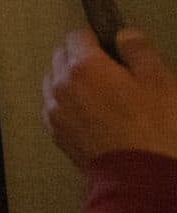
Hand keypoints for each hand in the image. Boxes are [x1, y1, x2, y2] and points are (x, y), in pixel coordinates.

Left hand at [42, 28, 176, 168]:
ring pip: (53, 82)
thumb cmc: (156, 127)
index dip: (95, 38)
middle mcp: (62, 85)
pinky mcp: (56, 134)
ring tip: (99, 92)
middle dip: (79, 57)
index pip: (77, 36)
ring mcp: (55, 111)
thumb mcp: (159, 80)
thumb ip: (138, 50)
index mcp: (85, 67)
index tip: (110, 48)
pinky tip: (89, 112)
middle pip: (60, 57)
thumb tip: (124, 35)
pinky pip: (53, 107)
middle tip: (108, 69)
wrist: (142, 177)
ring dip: (69, 79)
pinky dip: (66, 103)